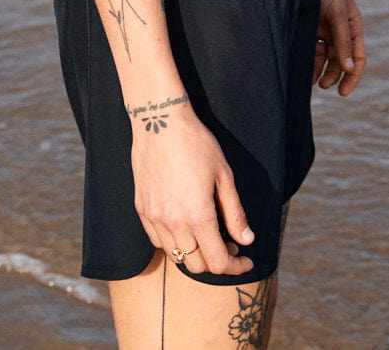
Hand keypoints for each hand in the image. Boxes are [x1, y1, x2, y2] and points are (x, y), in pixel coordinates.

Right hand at [131, 104, 254, 276]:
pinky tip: (185, 226)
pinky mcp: (142, 210)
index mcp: (198, 215)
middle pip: (196, 265)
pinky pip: (158, 241)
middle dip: (217, 261)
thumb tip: (246, 240)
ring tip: (208, 234)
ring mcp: (154, 218)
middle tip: (230, 244)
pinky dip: (174, 243)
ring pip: (176, 256)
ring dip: (195, 254)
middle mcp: (173, 223)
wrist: (160, 122)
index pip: (217, 262)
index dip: (235, 267)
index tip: (245, 261)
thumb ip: (235, 212)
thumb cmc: (196, 144)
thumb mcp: (224, 175)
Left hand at [313, 0, 366, 95]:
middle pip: (341, 60)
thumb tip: (350, 68)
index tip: (343, 92)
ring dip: (320, 70)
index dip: (352, 76)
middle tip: (323, 86)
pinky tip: (303, 71)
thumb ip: (342, 40)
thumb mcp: (336, 13)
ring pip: (325, 57)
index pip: (357, 56)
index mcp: (352, 24)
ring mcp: (323, 28)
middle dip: (334, 75)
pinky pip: (311, 49)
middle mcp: (339, 28)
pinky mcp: (308, 28)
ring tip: (311, 81)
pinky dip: (309, 61)